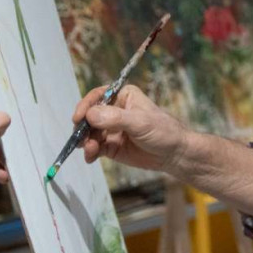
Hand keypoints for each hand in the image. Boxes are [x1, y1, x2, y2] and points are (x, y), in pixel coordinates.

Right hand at [74, 85, 189, 172]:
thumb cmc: (163, 131)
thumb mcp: (140, 122)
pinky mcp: (111, 145)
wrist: (174, 155)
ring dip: (86, 142)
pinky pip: (94, 147)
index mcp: (123, 96)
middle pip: (89, 116)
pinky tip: (91, 157)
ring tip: (91, 150)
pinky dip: (90, 152)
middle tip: (81, 139)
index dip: (86, 105)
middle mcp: (114, 110)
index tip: (78, 118)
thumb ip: (116, 118)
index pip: (98, 96)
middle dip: (83, 128)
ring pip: (90, 133)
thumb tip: (91, 114)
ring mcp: (111, 129)